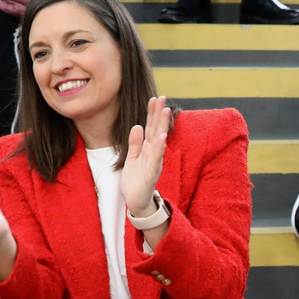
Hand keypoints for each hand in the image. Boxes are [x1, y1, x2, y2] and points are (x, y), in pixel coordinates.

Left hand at [121, 96, 172, 216]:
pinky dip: (160, 147)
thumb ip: (135, 143)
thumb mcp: (132, 158)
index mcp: (148, 148)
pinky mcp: (151, 173)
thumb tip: (137, 125)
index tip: (154, 98)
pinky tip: (162, 137)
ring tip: (165, 111)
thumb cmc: (135, 181)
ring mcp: (154, 162)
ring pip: (159, 140)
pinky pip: (156, 158)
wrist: (135, 201)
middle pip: (156, 129)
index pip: (150, 127)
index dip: (152, 113)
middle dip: (159, 113)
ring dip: (162, 125)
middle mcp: (153, 153)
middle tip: (162, 97)